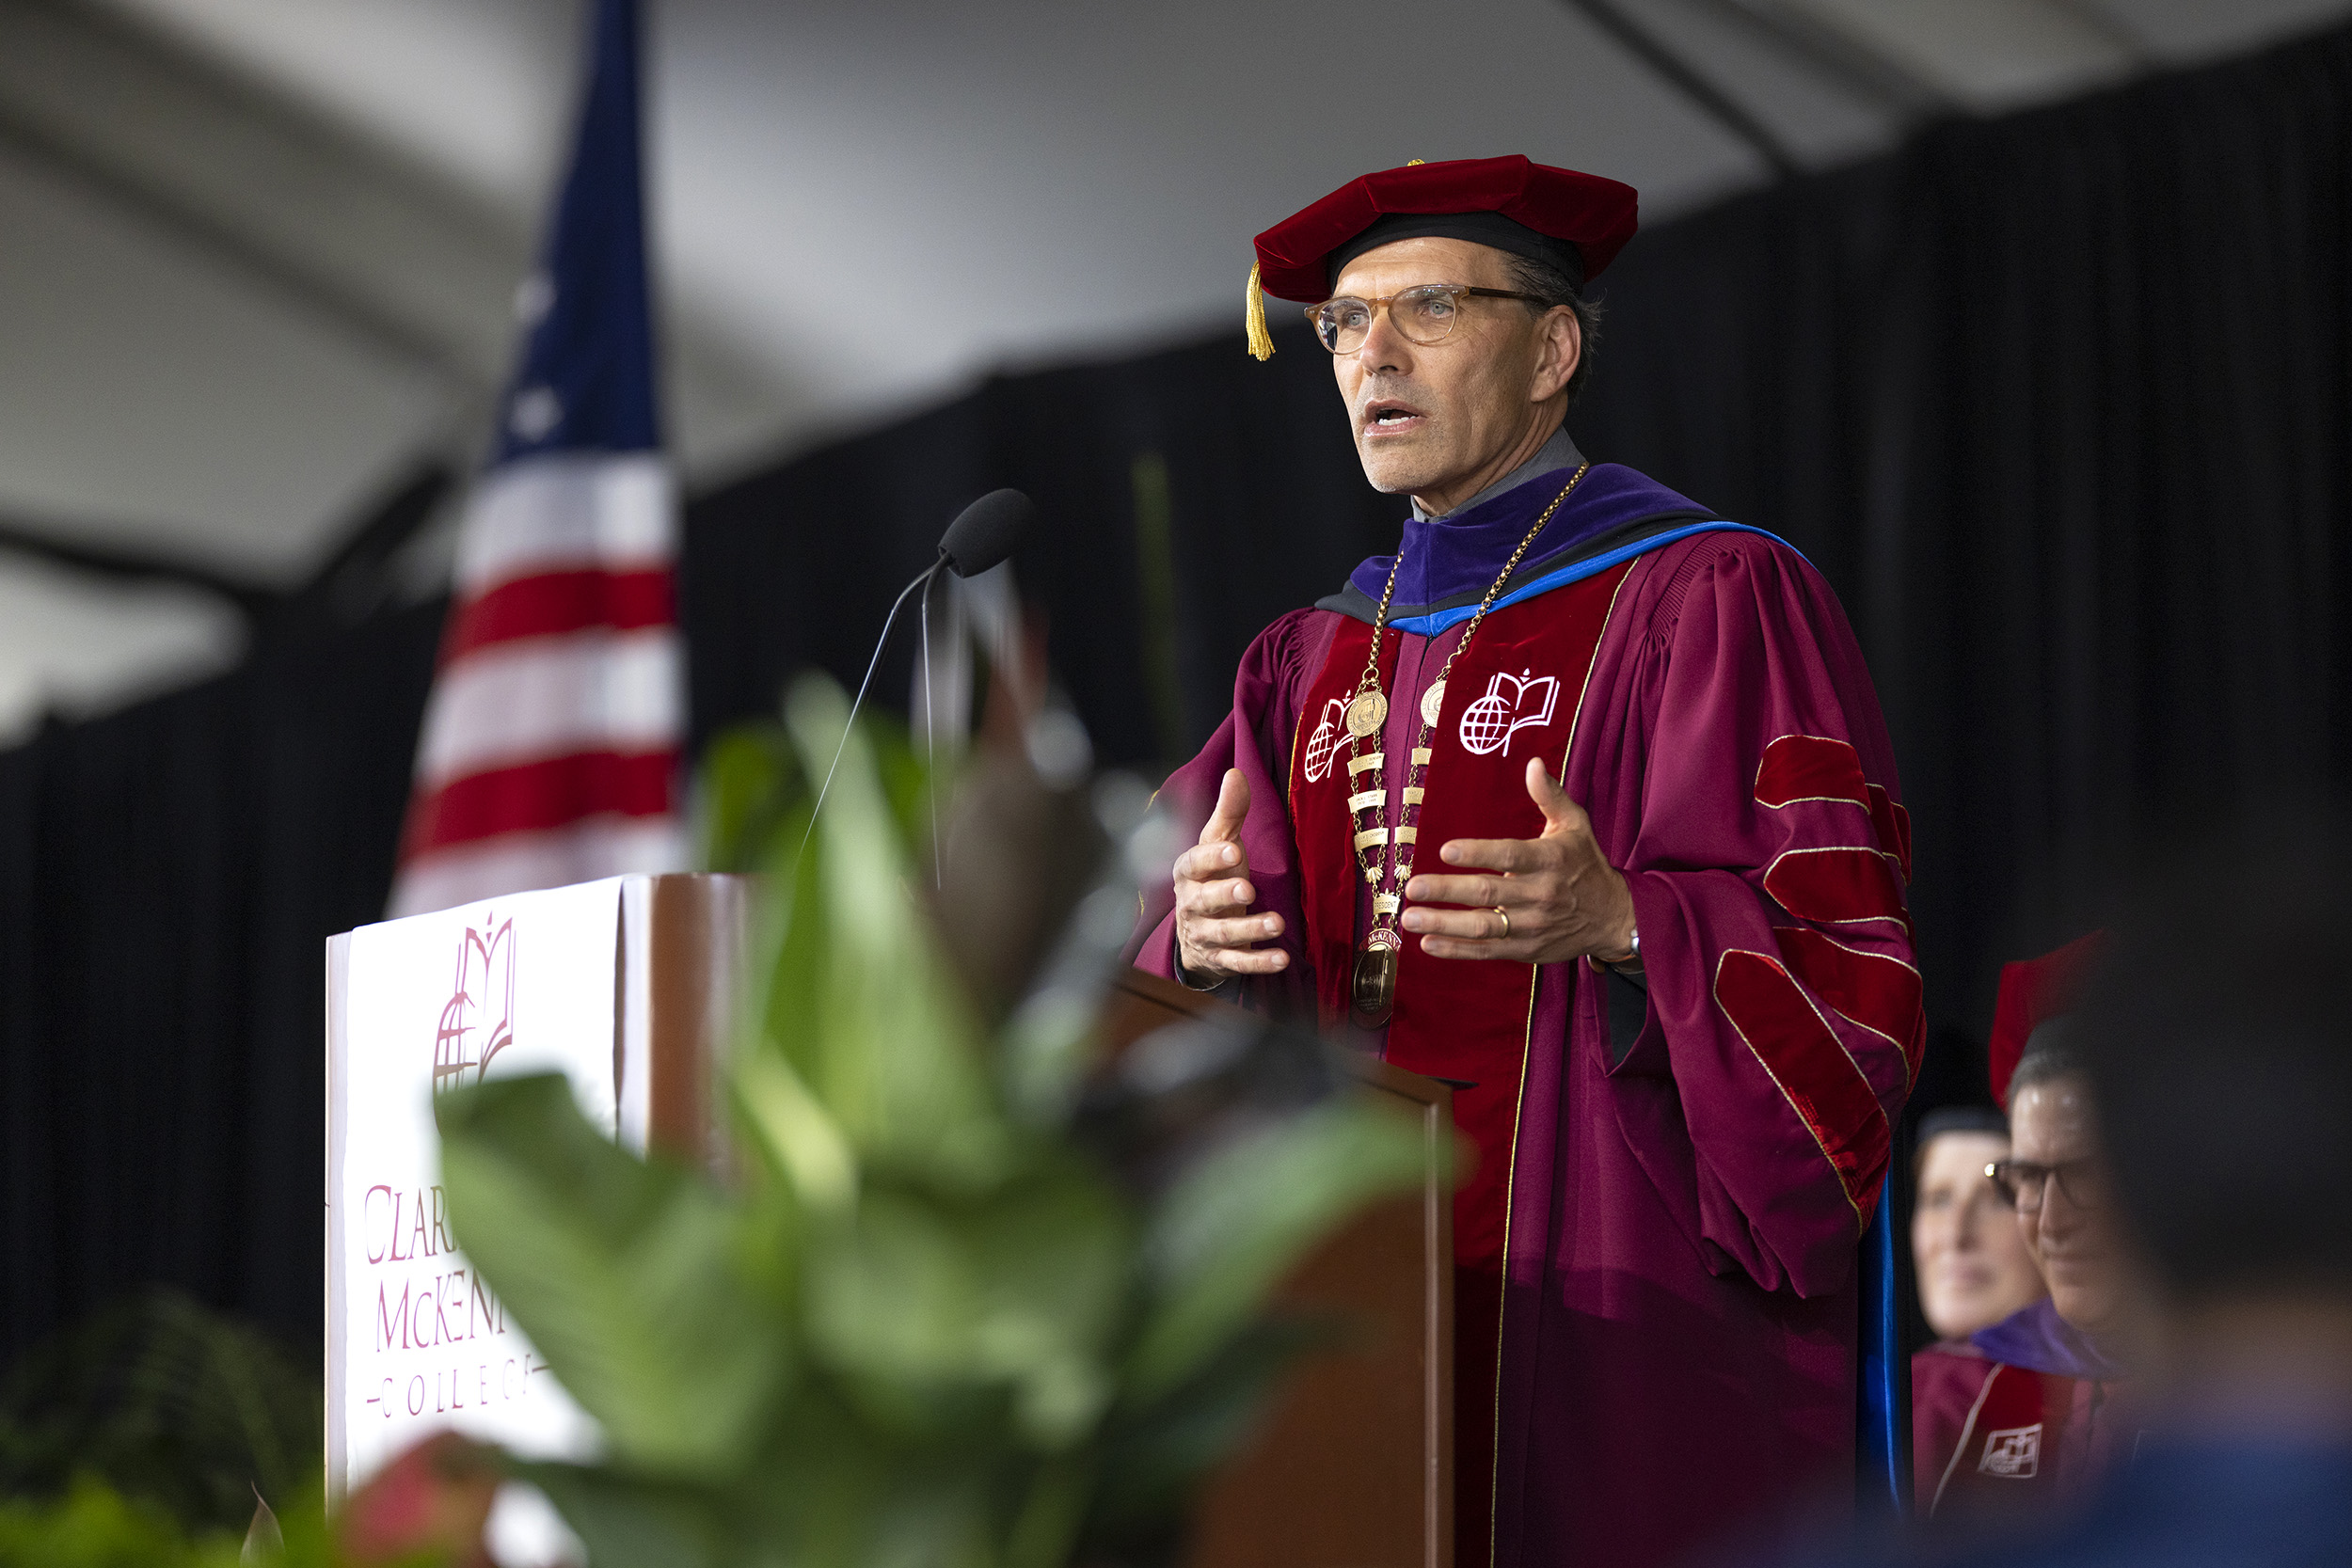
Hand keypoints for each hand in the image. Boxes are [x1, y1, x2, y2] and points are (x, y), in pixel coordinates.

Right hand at [1172, 768, 1289, 980]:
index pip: (1193, 863)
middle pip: (1204, 901)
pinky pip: (1238, 963)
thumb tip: (1235, 773)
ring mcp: (1205, 934)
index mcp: (1188, 872)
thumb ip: (1229, 813)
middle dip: (1224, 895)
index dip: (1211, 858)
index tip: (1232, 849)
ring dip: (1249, 930)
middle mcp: (1192, 904)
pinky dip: (1259, 962)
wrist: (1197, 932)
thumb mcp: (1220, 845)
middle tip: (1247, 890)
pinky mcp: (1221, 959)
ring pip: (1222, 934)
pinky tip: (1281, 958)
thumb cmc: (1213, 878)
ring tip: (1276, 923)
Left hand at [1402, 758, 1634, 963]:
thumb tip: (1533, 763)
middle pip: (1488, 893)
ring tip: (1410, 918)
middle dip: (1447, 891)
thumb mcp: (1575, 825)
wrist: (1613, 917)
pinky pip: (1487, 951)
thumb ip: (1550, 796)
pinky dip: (1457, 950)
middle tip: (1412, 887)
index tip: (1446, 850)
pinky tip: (1428, 943)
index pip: (1510, 856)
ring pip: (1483, 927)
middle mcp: (1540, 894)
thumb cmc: (1585, 864)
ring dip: (1443, 924)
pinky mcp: (1526, 949)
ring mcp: (1532, 926)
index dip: (1478, 853)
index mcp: (1550, 860)